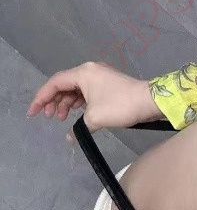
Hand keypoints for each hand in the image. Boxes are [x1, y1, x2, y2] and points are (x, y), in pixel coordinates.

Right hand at [26, 61, 164, 141]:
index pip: (55, 83)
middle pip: (64, 85)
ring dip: (67, 103)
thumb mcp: (95, 118)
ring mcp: (100, 77)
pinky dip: (79, 103)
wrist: (150, 102)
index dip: (41, 98)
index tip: (33, 113)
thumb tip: (71, 139)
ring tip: (61, 118)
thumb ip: (78, 127)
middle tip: (49, 118)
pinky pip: (87, 92)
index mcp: (83, 73)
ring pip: (76, 89)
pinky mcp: (108, 84)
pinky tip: (76, 114)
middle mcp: (90, 71)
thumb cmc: (120, 106)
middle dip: (54, 101)